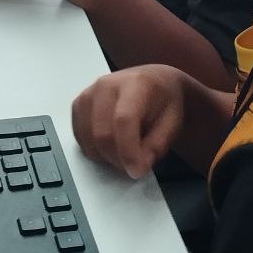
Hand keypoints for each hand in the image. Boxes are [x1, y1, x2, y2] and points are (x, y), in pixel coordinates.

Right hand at [72, 65, 186, 178]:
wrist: (154, 81)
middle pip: (102, 132)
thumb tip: (137, 166)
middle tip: (133, 166)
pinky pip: (79, 137)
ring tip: (124, 153)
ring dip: (105, 156)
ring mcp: (89, 93)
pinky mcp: (78, 104)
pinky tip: (111, 146)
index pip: (124, 120)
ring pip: (88, 139)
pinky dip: (94, 150)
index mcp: (136, 83)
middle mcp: (107, 85)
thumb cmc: (164, 100)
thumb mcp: (173, 122)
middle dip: (117, 158)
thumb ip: (156, 146)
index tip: (136, 171)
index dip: (128, 151)